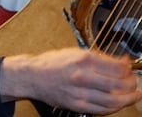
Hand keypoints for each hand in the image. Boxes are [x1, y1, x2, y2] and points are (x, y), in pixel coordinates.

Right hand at [0, 48, 141, 114]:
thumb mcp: (76, 53)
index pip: (118, 69)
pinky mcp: (77, 105)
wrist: (32, 76)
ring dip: (128, 99)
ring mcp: (80, 93)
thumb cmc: (53, 63)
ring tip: (134, 96)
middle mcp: (82, 77)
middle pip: (119, 85)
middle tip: (134, 84)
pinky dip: (114, 107)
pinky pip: (102, 110)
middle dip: (132, 85)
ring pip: (114, 100)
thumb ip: (101, 58)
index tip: (130, 70)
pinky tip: (118, 103)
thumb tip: (124, 63)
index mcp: (83, 60)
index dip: (129, 71)